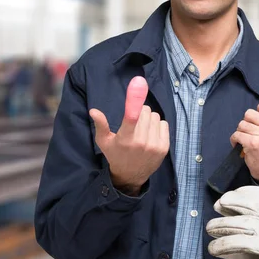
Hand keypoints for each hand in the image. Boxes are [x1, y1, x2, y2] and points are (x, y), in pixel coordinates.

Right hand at [89, 76, 169, 195]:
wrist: (131, 176)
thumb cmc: (115, 155)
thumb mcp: (104, 141)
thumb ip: (100, 125)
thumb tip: (93, 110)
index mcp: (125, 139)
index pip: (131, 115)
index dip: (134, 98)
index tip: (138, 82)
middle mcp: (141, 142)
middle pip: (145, 110)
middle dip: (139, 112)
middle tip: (133, 125)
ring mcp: (154, 145)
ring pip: (154, 116)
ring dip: (148, 119)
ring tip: (141, 130)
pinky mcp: (164, 147)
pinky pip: (163, 123)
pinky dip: (157, 126)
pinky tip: (150, 135)